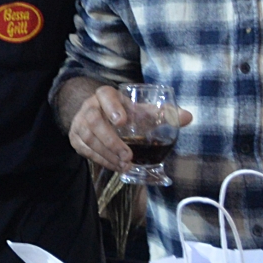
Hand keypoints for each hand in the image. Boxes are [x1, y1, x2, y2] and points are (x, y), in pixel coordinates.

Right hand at [67, 84, 192, 171]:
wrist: (96, 114)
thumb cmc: (123, 112)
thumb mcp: (139, 109)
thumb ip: (161, 114)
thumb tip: (187, 117)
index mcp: (106, 95)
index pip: (105, 95)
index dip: (112, 107)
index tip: (122, 121)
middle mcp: (89, 106)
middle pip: (94, 121)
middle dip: (110, 140)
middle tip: (127, 156)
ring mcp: (79, 122)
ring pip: (88, 137)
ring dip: (106, 153)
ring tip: (124, 165)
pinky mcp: (75, 137)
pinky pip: (85, 149)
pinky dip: (100, 159)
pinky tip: (115, 166)